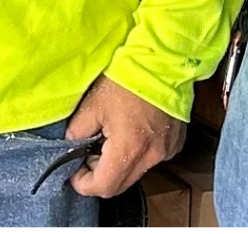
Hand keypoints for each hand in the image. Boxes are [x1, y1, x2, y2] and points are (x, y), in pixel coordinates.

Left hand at [62, 75, 184, 198]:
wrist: (163, 59)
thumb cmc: (128, 76)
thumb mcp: (92, 103)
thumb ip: (77, 131)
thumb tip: (72, 145)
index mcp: (129, 148)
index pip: (103, 187)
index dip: (84, 183)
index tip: (75, 172)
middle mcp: (151, 156)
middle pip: (120, 185)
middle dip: (101, 175)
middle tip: (90, 152)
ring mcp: (166, 151)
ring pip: (136, 172)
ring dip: (120, 164)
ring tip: (112, 136)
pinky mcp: (175, 143)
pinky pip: (152, 159)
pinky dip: (139, 153)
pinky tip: (133, 130)